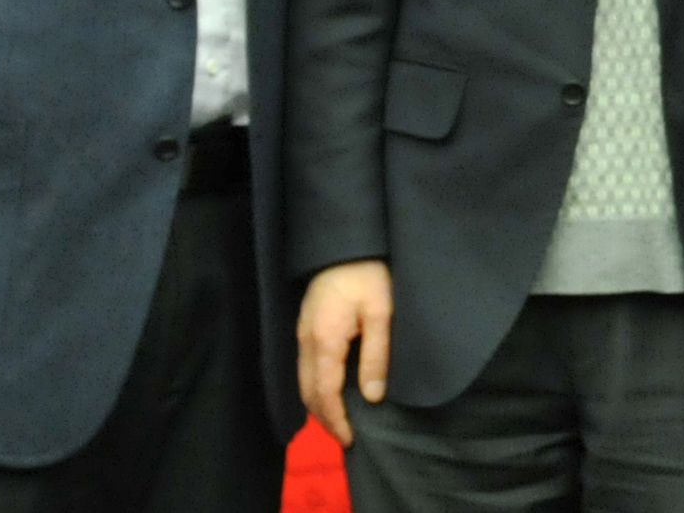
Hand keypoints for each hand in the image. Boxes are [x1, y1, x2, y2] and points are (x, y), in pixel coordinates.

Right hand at [297, 259, 391, 443]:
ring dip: (317, 405)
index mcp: (325, 341)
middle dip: (325, 418)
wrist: (346, 244)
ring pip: (302, 382)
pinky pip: (304, 368)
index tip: (350, 439)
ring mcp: (301, 334)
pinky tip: (329, 393)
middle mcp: (306, 342)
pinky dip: (314, 388)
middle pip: (307, 393)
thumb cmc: (368, 275)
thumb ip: (376, 355)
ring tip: (339, 420)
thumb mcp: (381, 313)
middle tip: (345, 437)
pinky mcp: (304, 327)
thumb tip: (372, 396)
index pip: (325, 393)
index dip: (336, 420)